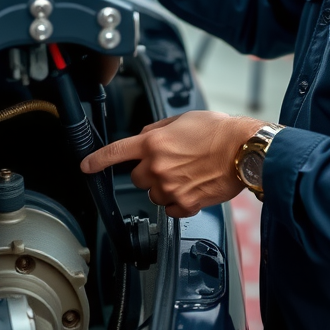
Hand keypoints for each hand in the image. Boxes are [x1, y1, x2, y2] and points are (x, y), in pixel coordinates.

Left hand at [81, 111, 264, 218]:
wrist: (243, 150)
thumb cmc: (218, 131)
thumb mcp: (182, 120)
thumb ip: (157, 130)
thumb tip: (144, 138)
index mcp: (153, 143)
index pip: (116, 153)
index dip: (97, 161)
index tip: (86, 166)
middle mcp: (158, 167)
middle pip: (137, 177)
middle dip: (148, 171)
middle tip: (171, 162)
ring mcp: (171, 188)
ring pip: (154, 194)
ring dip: (164, 186)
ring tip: (187, 173)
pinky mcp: (186, 204)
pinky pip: (171, 209)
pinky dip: (178, 201)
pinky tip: (193, 187)